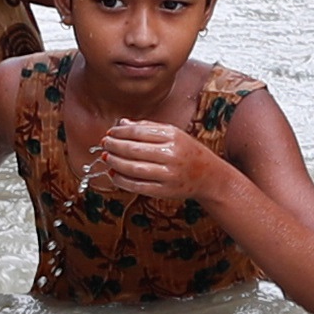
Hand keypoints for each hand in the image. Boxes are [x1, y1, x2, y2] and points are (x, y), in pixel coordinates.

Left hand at [86, 116, 220, 205]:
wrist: (209, 176)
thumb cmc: (188, 152)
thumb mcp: (173, 134)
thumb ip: (148, 127)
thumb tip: (121, 123)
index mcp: (173, 136)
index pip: (138, 132)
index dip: (120, 132)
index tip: (110, 132)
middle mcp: (171, 154)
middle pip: (133, 150)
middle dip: (114, 146)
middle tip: (104, 144)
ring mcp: (168, 174)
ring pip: (133, 168)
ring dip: (115, 163)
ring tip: (106, 158)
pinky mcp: (164, 190)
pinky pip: (137, 185)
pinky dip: (122, 180)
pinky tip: (114, 174)